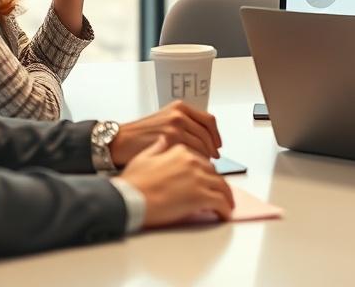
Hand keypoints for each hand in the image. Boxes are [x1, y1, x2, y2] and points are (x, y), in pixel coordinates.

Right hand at [110, 100, 221, 166]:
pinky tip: (193, 169)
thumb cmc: (140, 136)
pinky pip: (191, 153)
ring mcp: (176, 126)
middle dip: (213, 148)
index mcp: (180, 107)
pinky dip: (195, 162)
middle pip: (207, 133)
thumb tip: (204, 137)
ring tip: (204, 166)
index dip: (216, 134)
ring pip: (202, 144)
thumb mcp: (164, 121)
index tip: (218, 144)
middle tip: (214, 158)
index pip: (208, 120)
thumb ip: (184, 124)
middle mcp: (179, 114)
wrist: (120, 141)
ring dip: (205, 157)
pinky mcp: (171, 140)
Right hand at [120, 137, 234, 227]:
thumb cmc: (133, 183)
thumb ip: (158, 147)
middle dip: (218, 184)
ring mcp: (198, 178)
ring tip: (227, 204)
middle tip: (221, 194)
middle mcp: (192, 161)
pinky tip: (225, 214)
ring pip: (222, 186)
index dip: (206, 172)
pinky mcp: (200, 196)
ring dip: (226, 197)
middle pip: (214, 173)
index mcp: (180, 150)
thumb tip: (164, 141)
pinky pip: (220, 202)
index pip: (202, 160)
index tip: (209, 180)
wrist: (128, 199)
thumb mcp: (143, 157)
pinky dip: (225, 208)